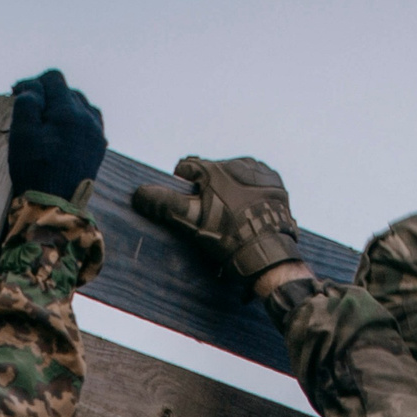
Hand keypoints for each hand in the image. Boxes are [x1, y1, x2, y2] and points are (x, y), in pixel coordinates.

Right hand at [8, 69, 104, 201]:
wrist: (55, 205)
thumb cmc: (34, 169)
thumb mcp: (22, 133)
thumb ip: (27, 102)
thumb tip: (33, 87)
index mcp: (68, 112)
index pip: (53, 78)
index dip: (33, 82)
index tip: (18, 95)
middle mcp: (88, 118)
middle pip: (67, 90)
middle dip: (47, 95)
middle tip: (30, 110)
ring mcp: (96, 133)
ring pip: (80, 104)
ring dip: (62, 106)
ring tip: (46, 121)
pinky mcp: (98, 146)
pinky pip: (89, 121)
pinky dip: (75, 119)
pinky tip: (63, 131)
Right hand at [130, 156, 305, 286]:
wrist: (268, 254)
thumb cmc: (228, 236)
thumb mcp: (192, 220)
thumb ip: (165, 203)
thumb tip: (139, 193)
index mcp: (216, 167)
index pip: (186, 170)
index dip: (181, 189)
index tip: (187, 208)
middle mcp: (240, 162)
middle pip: (212, 174)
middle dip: (207, 191)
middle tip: (212, 218)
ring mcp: (261, 172)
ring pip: (233, 179)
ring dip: (229, 192)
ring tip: (231, 218)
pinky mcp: (276, 184)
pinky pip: (255, 185)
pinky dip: (249, 196)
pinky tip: (248, 214)